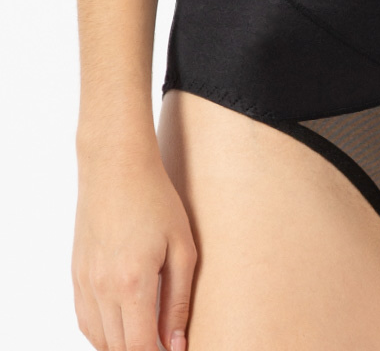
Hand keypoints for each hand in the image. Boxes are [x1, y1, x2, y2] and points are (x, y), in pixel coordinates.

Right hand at [72, 148, 196, 350]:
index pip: (138, 348)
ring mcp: (84, 283)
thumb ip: (179, 301)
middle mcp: (101, 289)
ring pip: (99, 339)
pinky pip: (85, 320)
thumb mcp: (182, 247)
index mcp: (132, 283)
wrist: (116, 168)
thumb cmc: (156, 201)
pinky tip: (124, 325)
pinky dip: (104, 332)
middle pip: (117, 349)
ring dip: (122, 345)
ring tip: (149, 334)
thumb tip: (177, 344)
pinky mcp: (76, 275)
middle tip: (165, 343)